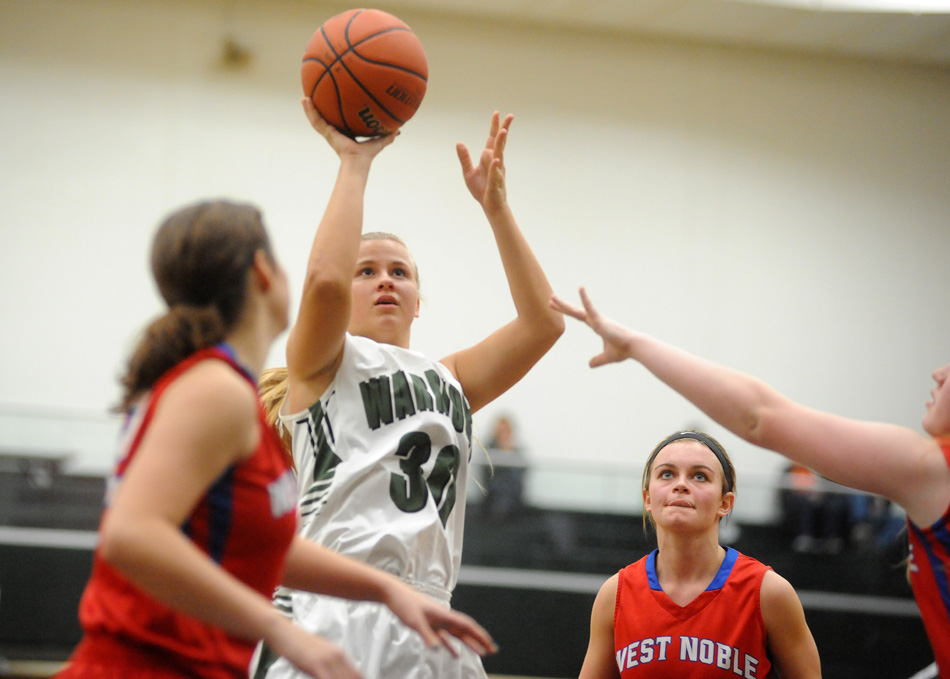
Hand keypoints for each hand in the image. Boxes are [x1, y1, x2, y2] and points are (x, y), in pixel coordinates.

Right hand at [266, 617, 360, 678]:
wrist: (284, 632)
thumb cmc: (299, 644)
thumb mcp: (320, 653)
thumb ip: (331, 664)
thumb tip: (338, 674)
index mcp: (340, 654)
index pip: (356, 674)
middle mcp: (337, 656)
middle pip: (352, 678)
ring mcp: (327, 660)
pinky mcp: (316, 664)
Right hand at [302, 98, 396, 160]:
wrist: (358, 162)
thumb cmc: (367, 155)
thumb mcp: (378, 141)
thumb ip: (388, 135)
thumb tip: (399, 130)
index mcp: (345, 134)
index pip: (340, 122)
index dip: (336, 114)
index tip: (334, 105)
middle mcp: (335, 133)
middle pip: (326, 118)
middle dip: (320, 109)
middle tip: (314, 98)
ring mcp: (329, 133)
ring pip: (317, 118)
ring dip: (310, 108)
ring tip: (304, 97)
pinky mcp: (326, 132)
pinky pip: (316, 120)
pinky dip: (309, 110)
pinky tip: (305, 100)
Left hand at [383, 580, 497, 657]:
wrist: (393, 593)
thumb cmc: (404, 604)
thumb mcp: (414, 621)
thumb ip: (426, 635)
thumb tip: (438, 649)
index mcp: (444, 615)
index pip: (467, 626)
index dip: (479, 636)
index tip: (490, 645)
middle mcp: (444, 617)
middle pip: (466, 630)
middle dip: (480, 640)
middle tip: (492, 650)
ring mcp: (437, 621)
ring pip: (458, 634)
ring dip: (469, 643)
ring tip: (481, 653)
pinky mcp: (430, 625)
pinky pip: (445, 637)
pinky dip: (451, 645)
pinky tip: (455, 654)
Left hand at [456, 111, 513, 213]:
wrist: (490, 206)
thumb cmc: (482, 189)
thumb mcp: (468, 172)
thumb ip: (464, 158)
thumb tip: (459, 143)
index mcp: (489, 158)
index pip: (492, 139)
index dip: (494, 127)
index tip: (497, 113)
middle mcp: (495, 162)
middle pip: (500, 143)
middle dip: (503, 129)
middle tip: (510, 116)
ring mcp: (497, 171)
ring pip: (499, 154)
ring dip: (501, 143)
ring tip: (503, 131)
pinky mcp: (495, 182)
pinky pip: (495, 173)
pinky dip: (495, 166)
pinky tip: (496, 159)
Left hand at [550, 288, 636, 366]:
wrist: (633, 347)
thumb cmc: (623, 349)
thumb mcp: (607, 357)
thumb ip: (598, 360)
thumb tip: (590, 365)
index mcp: (597, 325)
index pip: (578, 316)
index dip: (567, 311)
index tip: (557, 306)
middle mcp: (596, 319)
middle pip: (575, 311)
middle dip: (562, 305)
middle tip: (550, 298)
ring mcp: (597, 319)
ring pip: (577, 309)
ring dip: (564, 304)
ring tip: (552, 297)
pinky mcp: (600, 320)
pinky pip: (590, 308)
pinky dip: (585, 299)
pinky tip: (581, 288)